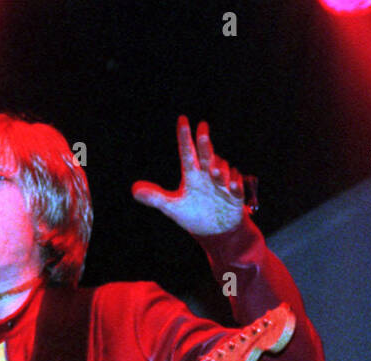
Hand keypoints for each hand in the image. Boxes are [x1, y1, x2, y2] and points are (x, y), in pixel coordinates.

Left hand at [131, 115, 244, 235]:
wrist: (214, 231)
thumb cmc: (193, 214)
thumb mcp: (172, 207)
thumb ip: (155, 197)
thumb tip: (134, 189)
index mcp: (191, 175)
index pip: (187, 152)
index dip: (184, 137)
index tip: (182, 119)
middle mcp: (207, 175)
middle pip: (205, 154)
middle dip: (204, 142)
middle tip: (202, 128)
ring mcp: (222, 183)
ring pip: (222, 168)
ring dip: (219, 170)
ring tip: (215, 175)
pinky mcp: (235, 195)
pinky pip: (237, 185)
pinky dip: (235, 184)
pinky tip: (232, 186)